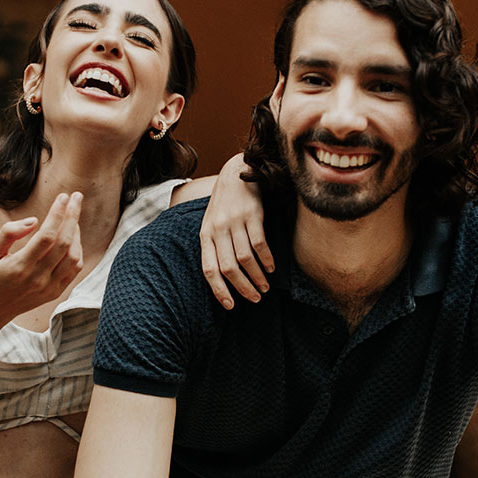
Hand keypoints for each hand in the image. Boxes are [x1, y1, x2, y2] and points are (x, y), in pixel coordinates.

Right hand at [0, 192, 82, 325]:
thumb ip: (9, 232)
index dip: (57, 213)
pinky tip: (72, 237)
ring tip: (72, 217)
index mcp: (20, 266)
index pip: (47, 236)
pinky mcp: (55, 293)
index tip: (62, 196)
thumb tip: (34, 220)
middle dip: (72, 216)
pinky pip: (74, 269)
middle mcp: (38, 278)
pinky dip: (77, 251)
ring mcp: (49, 287)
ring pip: (74, 257)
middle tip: (76, 198)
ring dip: (76, 233)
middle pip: (65, 243)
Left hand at [199, 153, 270, 308]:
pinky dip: (266, 260)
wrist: (236, 171)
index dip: (219, 290)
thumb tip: (224, 278)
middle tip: (255, 299)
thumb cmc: (224, 204)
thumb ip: (215, 247)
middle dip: (243, 288)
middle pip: (229, 268)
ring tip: (265, 287)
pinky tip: (271, 268)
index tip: (230, 306)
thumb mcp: (212, 224)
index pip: (209, 269)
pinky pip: (259, 244)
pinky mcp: (252, 215)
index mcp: (205, 235)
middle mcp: (218, 230)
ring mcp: (235, 222)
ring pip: (245, 259)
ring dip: (257, 277)